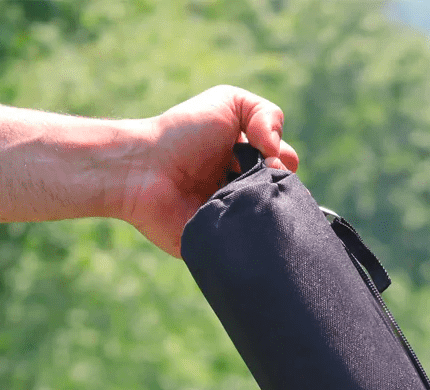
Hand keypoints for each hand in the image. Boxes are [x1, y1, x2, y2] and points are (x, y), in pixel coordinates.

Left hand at [121, 85, 298, 256]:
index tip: (266, 155)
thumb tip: (280, 153)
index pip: (286, 166)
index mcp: (246, 160)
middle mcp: (241, 190)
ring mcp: (231, 218)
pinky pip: (248, 247)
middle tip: (254, 175)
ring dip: (263, 207)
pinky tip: (235, 218)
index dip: (283, 161)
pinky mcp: (220, 245)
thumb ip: (266, 113)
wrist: (143, 169)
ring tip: (240, 195)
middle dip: (277, 185)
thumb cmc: (183, 134)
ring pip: (269, 222)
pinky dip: (248, 233)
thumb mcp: (229, 102)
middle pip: (282, 195)